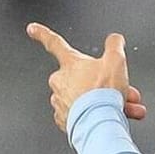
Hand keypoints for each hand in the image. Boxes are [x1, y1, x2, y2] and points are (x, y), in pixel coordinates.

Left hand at [27, 22, 148, 129]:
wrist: (99, 124)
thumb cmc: (103, 94)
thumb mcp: (116, 61)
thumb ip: (114, 45)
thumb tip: (115, 39)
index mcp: (70, 64)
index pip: (54, 43)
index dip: (43, 33)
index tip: (32, 29)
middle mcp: (60, 83)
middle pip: (83, 78)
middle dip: (104, 84)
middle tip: (121, 90)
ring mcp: (60, 103)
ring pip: (86, 99)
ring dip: (104, 102)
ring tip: (122, 108)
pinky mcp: (65, 122)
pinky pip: (81, 115)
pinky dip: (95, 116)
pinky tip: (108, 118)